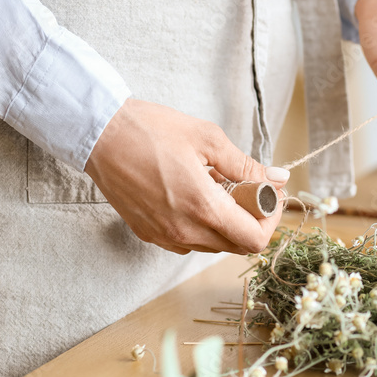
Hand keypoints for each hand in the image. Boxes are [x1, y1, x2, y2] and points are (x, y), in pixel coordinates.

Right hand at [84, 99, 289, 254]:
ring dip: (226, 223)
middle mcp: (183, 231)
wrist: (99, 133)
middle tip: (250, 189)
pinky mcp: (148, 233)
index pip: (254, 240)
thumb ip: (246, 164)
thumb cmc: (150, 130)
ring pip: (212, 245)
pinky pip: (188, 241)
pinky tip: (196, 196)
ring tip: (220, 188)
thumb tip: (277, 177)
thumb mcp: (207, 138)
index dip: (270, 221)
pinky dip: (202, 225)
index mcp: (202, 208)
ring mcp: (163, 236)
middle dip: (252, 220)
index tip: (269, 196)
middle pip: (237, 246)